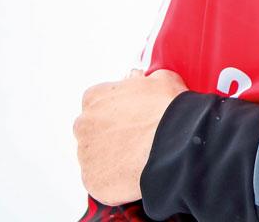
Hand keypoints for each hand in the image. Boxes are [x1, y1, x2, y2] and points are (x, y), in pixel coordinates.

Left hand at [74, 69, 186, 205]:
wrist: (175, 143)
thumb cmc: (168, 110)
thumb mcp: (162, 79)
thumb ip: (143, 81)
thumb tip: (142, 82)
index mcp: (94, 97)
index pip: (98, 103)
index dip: (118, 110)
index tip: (132, 116)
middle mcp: (83, 125)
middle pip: (93, 130)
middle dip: (111, 134)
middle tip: (137, 138)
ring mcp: (85, 154)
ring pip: (96, 157)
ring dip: (112, 157)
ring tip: (140, 157)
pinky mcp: (92, 180)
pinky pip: (102, 180)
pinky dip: (116, 179)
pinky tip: (136, 173)